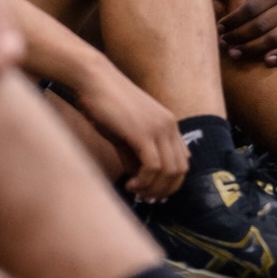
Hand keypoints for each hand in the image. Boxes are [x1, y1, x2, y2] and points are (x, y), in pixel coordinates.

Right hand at [75, 70, 188, 200]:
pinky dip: (143, 182)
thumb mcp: (126, 133)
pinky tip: (129, 184)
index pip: (182, 162)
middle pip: (181, 170)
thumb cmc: (105, 105)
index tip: (151, 191)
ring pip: (169, 172)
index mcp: (169, 125)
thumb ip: (135, 155)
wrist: (94, 80)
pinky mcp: (144, 132)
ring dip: (152, 189)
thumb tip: (141, 179)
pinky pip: (153, 167)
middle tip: (144, 197)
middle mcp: (170, 125)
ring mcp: (159, 127)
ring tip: (134, 191)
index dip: (170, 183)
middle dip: (163, 190)